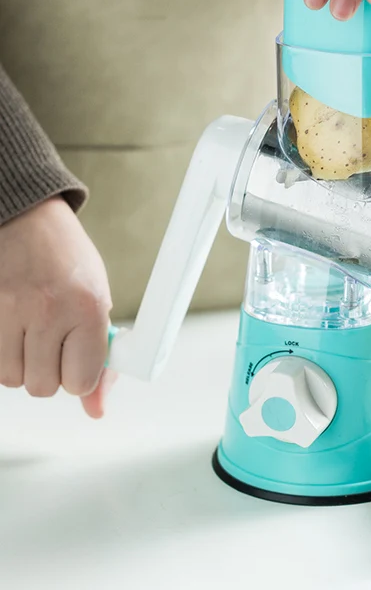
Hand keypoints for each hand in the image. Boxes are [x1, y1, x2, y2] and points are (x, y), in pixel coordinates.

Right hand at [0, 197, 114, 417]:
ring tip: (32, 327)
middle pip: (44, 386)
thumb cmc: (67, 261)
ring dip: (23, 362)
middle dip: (51, 368)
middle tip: (55, 337)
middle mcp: (48, 310)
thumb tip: (97, 411)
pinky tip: (12, 325)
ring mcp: (8, 312)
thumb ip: (98, 356)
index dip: (81, 374)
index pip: (81, 381)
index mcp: (88, 307)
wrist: (26, 220)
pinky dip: (3, 352)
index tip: (79, 356)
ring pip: (13, 379)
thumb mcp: (97, 301)